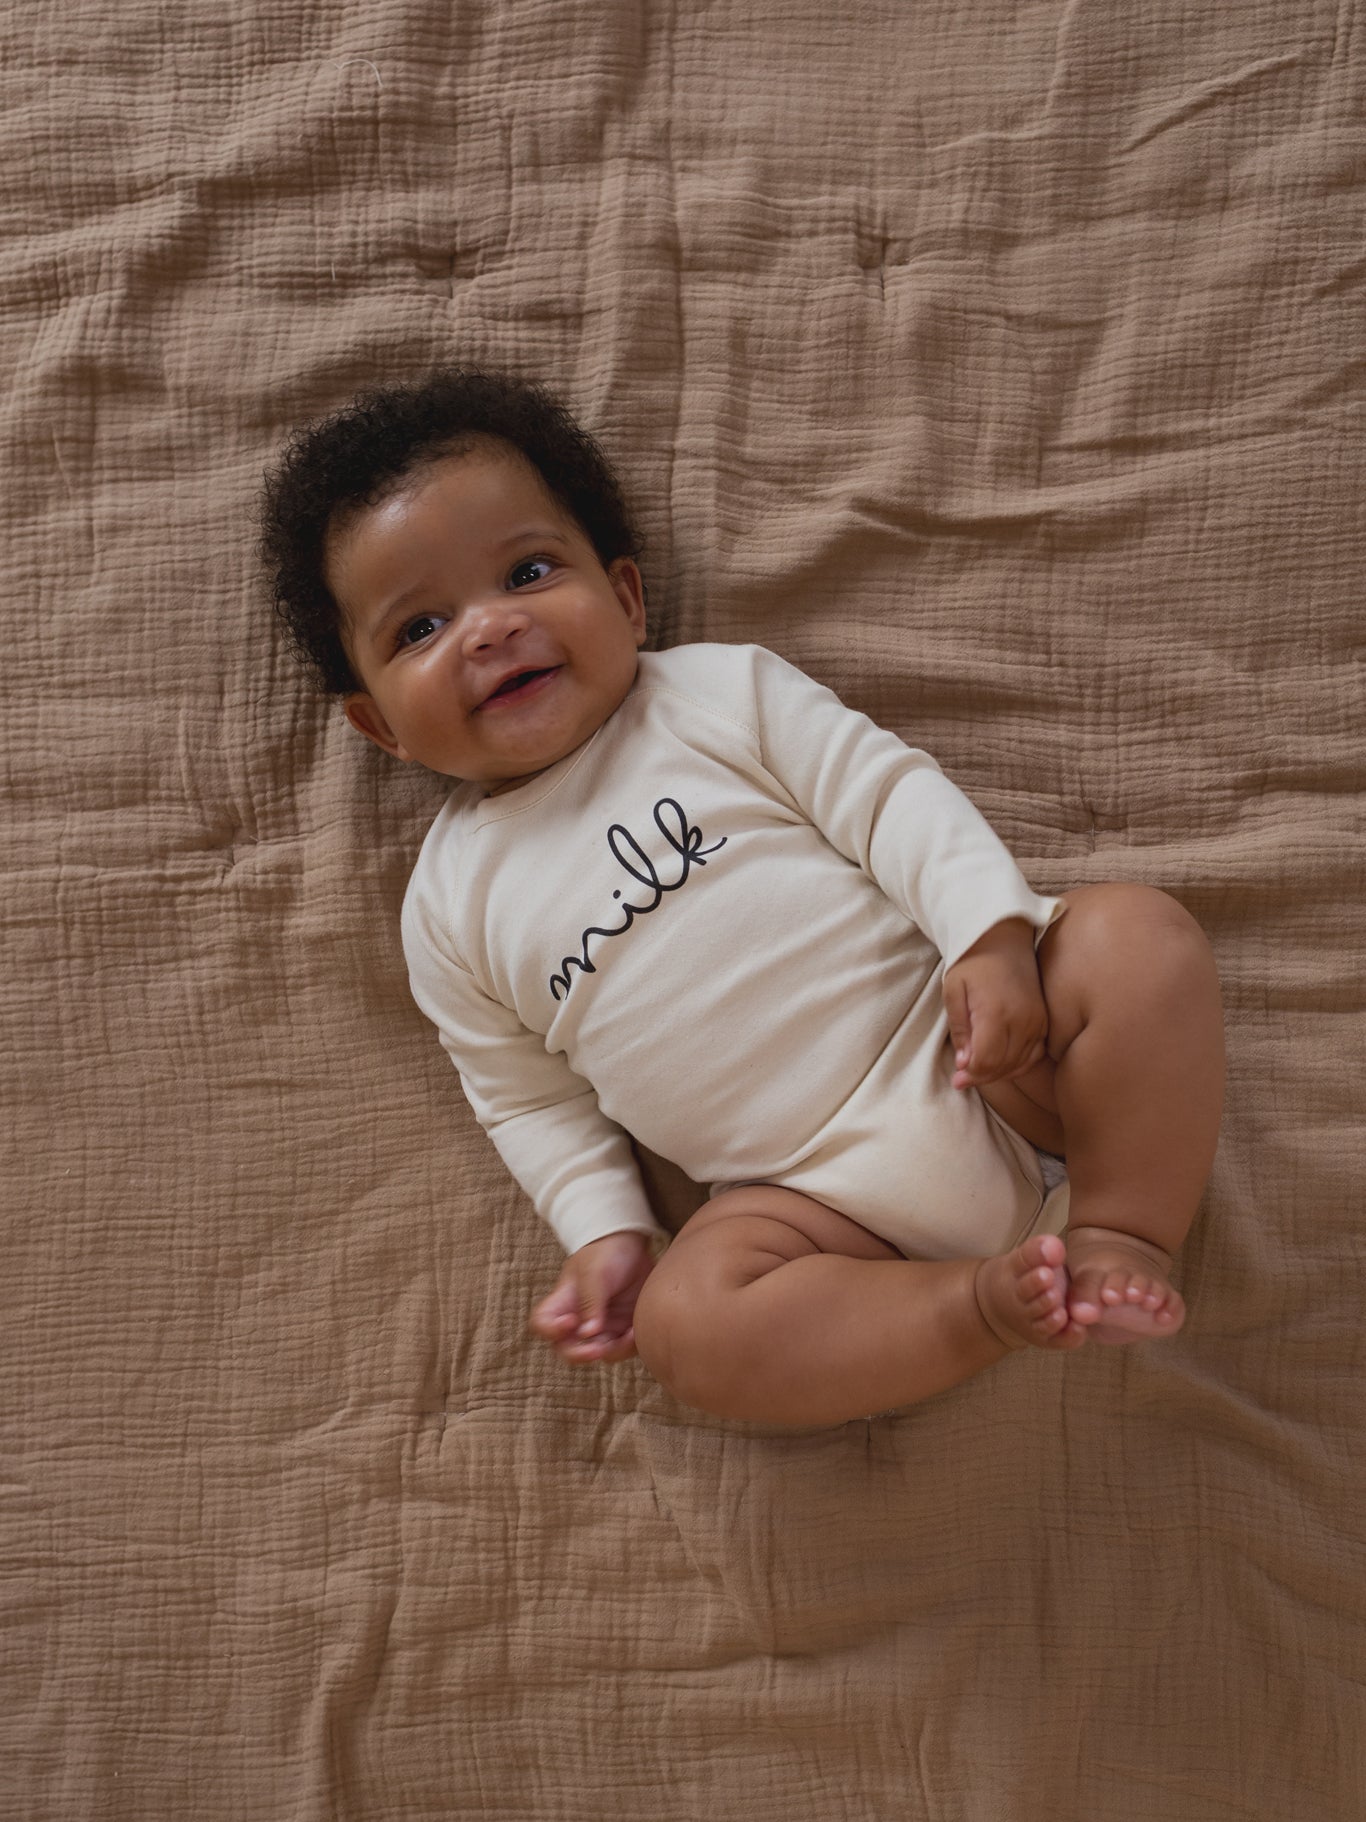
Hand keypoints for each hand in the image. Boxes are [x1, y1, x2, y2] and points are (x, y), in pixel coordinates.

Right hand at [528, 1230, 656, 1364]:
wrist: (633, 1244)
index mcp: (563, 1301)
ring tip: (628, 1334)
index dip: (551, 1330)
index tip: (570, 1323)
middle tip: (598, 1349)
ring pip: (598, 1354)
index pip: (542, 1323)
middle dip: (580, 1355)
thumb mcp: (594, 1271)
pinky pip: (622, 1349)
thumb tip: (587, 1334)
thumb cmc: (605, 1252)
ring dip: (612, 1351)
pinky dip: (629, 1346)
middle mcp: (579, 1319)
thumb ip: (590, 1302)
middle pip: (567, 1349)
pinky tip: (636, 1331)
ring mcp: (601, 1325)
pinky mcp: (622, 1329)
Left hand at [942, 918, 1048, 1089]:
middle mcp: (1022, 1020)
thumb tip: (964, 1064)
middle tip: (961, 1080)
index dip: (971, 1074)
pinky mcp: (1045, 1020)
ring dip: (998, 1073)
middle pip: (1004, 1065)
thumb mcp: (953, 992)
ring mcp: (1038, 1021)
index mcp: (996, 1013)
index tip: (956, 1078)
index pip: (987, 1060)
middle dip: (981, 1077)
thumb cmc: (972, 963)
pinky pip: (1036, 1054)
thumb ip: (959, 1029)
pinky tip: (1003, 1065)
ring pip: (1020, 1063)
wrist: (1003, 939)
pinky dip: (1019, 1064)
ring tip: (978, 1073)